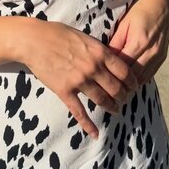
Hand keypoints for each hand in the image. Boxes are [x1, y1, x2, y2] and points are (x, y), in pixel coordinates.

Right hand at [15, 19, 139, 139]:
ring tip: (115, 110)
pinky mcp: (65, 91)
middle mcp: (93, 68)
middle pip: (117, 89)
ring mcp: (79, 81)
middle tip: (124, 99)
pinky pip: (80, 112)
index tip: (133, 87)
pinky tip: (95, 133)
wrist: (35, 40)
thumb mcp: (86, 38)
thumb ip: (100, 50)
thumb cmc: (59, 34)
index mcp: (100, 53)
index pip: (125, 72)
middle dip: (123, 96)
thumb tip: (112, 59)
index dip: (132, 82)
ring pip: (102, 100)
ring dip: (112, 107)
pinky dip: (88, 125)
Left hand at [107, 0, 168, 85]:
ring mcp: (159, 55)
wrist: (160, 3)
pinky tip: (128, 81)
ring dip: (130, 84)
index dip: (111, 76)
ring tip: (116, 89)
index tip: (100, 80)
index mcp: (139, 42)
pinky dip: (139, 78)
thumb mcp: (123, 23)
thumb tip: (105, 60)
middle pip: (133, 76)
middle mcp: (152, 51)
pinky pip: (150, 74)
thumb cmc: (137, 10)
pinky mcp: (163, 56)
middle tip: (106, 90)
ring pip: (142, 78)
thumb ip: (115, 43)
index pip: (123, 67)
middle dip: (120, 84)